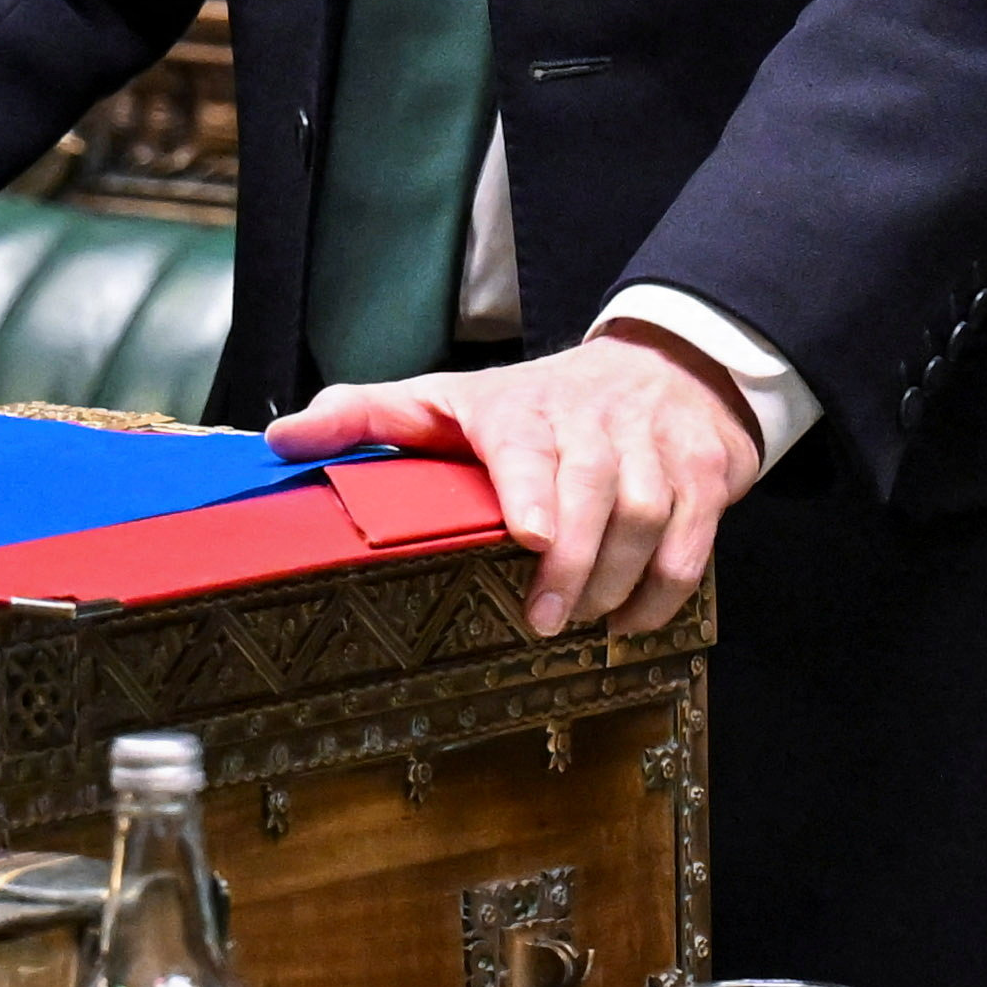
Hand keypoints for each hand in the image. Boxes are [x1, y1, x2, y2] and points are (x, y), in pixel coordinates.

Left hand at [273, 322, 760, 635]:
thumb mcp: (445, 398)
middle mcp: (594, 420)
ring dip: (621, 579)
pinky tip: (635, 618)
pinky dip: (671, 583)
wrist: (664, 362)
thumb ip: (365, 415)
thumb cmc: (535, 401)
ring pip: (649, 512)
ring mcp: (654, 444)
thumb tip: (282, 437)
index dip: (532, 489)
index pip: (528, 442)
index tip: (529, 537)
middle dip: (576, 562)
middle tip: (547, 622)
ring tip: (590, 625)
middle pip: (596, 488)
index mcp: (521, 408)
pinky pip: (696, 530)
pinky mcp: (703, 468)